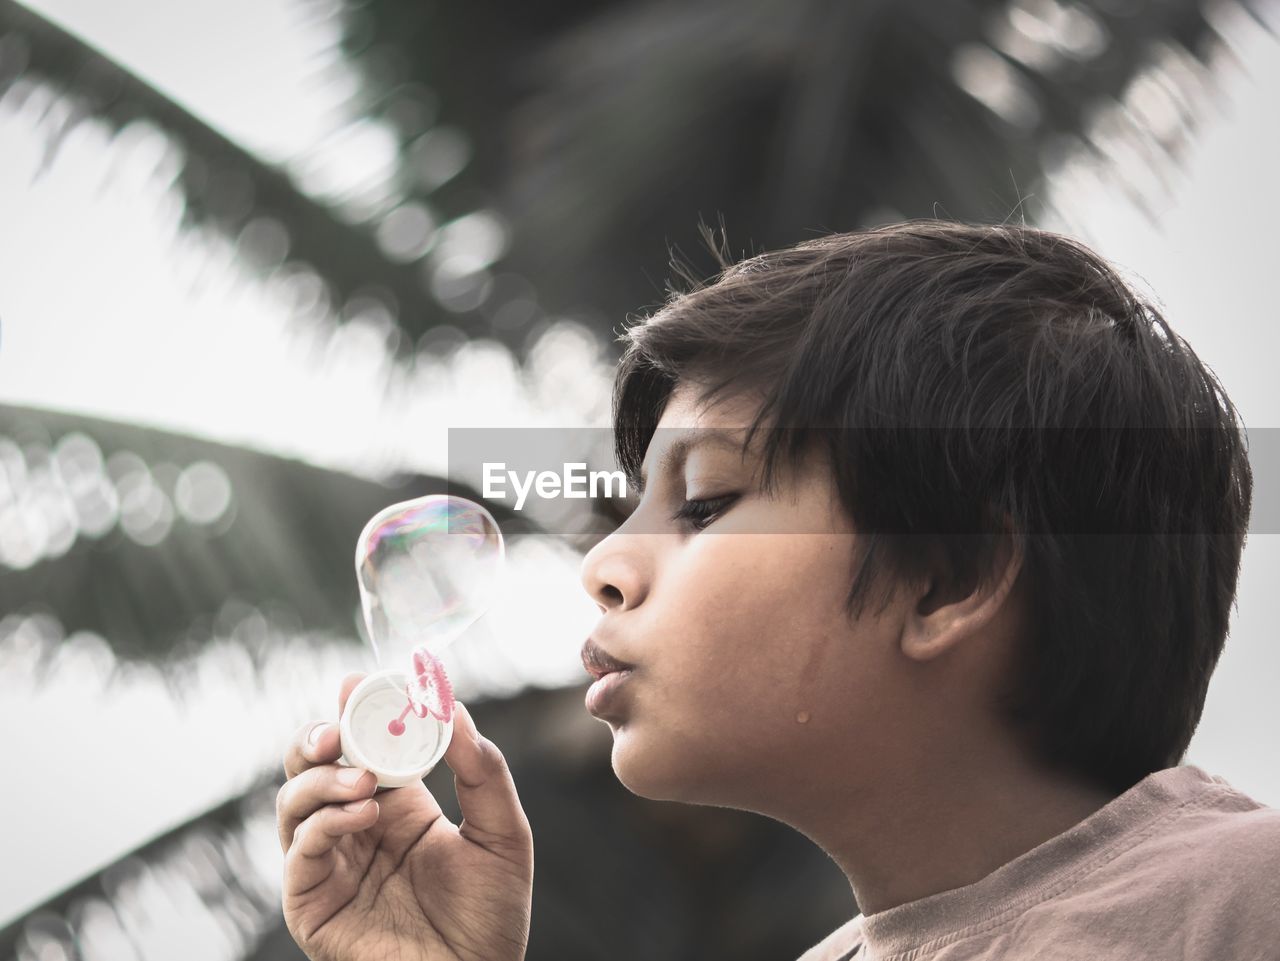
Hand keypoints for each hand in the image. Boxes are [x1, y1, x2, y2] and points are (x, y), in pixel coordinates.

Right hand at [277, 673, 533, 960]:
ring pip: (293, 802)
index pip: (364, 746)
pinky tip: (362, 816)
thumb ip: (483, 772)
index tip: (357, 681)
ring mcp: (330, 864)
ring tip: (360, 781)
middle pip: (314, 766)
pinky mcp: (312, 903)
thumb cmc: (490, 917)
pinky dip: (323, 824)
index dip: (356, 712)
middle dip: (319, 736)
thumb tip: (456, 709)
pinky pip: (300, 852)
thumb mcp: (503, 833)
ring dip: (320, 779)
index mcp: (399, 805)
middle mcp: (357, 829)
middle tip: (340, 724)